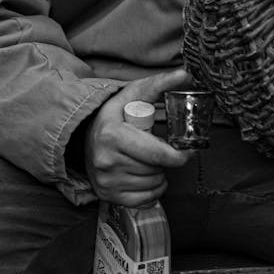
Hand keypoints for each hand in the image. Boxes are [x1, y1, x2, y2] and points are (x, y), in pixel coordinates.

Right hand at [85, 67, 193, 206]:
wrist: (86, 137)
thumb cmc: (116, 115)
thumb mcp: (133, 94)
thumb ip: (159, 83)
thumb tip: (184, 74)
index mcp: (113, 135)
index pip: (156, 153)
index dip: (178, 155)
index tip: (187, 150)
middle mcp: (106, 160)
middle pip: (156, 169)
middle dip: (165, 161)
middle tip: (160, 149)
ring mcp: (106, 180)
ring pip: (152, 184)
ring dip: (159, 174)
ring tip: (148, 159)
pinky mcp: (107, 195)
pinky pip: (144, 199)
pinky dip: (152, 189)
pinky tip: (145, 175)